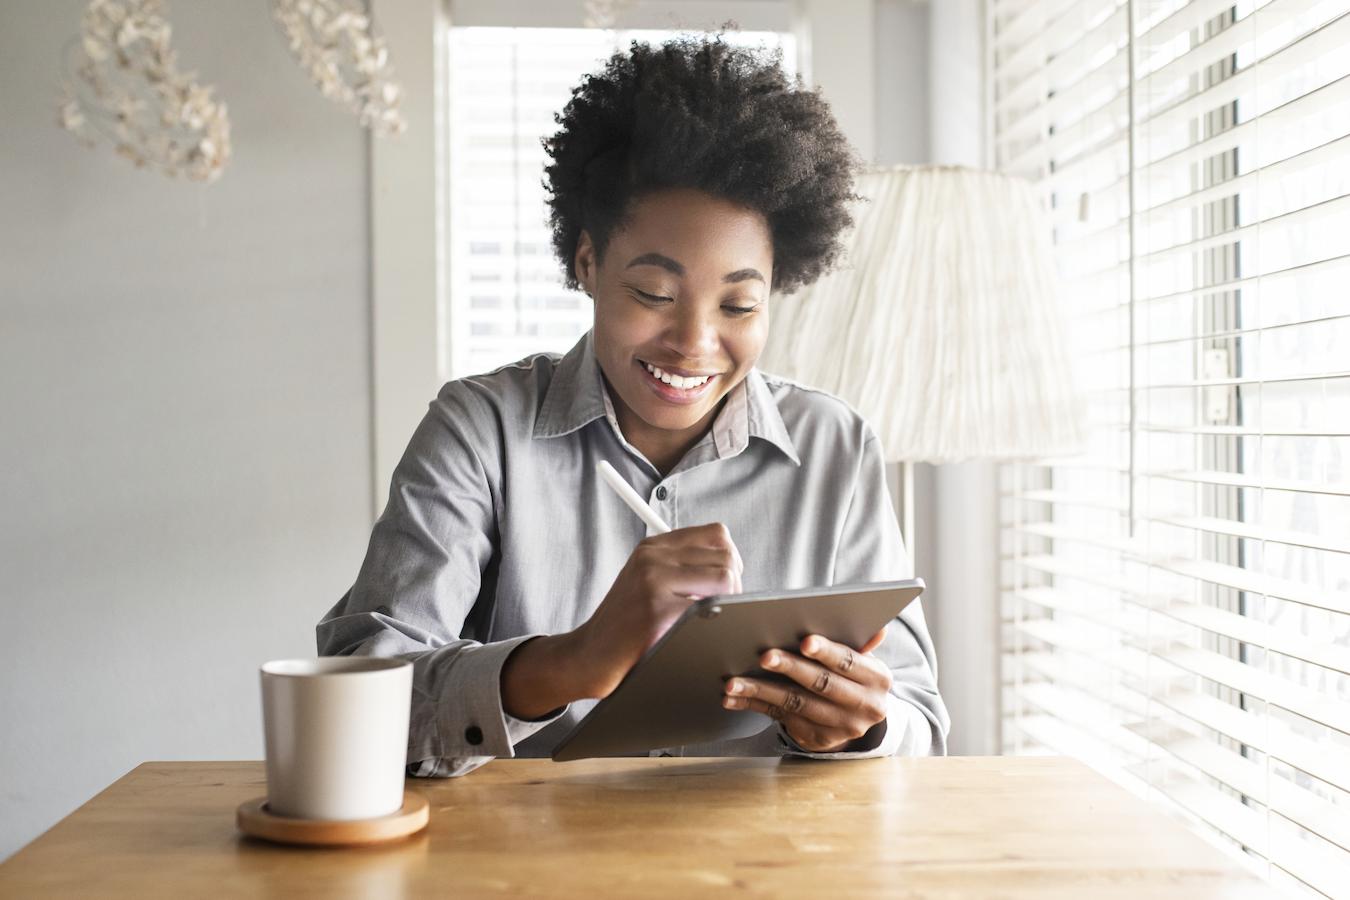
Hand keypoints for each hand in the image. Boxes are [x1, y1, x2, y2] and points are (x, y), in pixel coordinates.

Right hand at [572, 522, 743, 699]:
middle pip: (726, 557)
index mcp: (653, 547)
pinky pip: (710, 609)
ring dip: (728, 603)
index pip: (716, 534)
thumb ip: (679, 565)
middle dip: (734, 585)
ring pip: (725, 579)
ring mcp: (654, 582)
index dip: (731, 558)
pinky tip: (693, 632)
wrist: (589, 654)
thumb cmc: (624, 623)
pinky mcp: (658, 611)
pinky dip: (711, 623)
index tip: (726, 580)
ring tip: (710, 618)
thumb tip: (729, 564)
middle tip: (720, 607)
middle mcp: (653, 558)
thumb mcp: (645, 579)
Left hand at [721, 627, 892, 752]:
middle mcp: (863, 707)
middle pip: (820, 684)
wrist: (858, 718)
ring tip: (735, 681)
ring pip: (795, 704)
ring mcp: (838, 727)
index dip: (826, 652)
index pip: (848, 662)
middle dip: (790, 668)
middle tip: (765, 656)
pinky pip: (779, 717)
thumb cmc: (855, 677)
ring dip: (762, 690)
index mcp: (877, 680)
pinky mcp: (815, 737)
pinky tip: (733, 698)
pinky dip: (753, 705)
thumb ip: (863, 644)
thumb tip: (879, 629)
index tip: (804, 642)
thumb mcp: (866, 662)